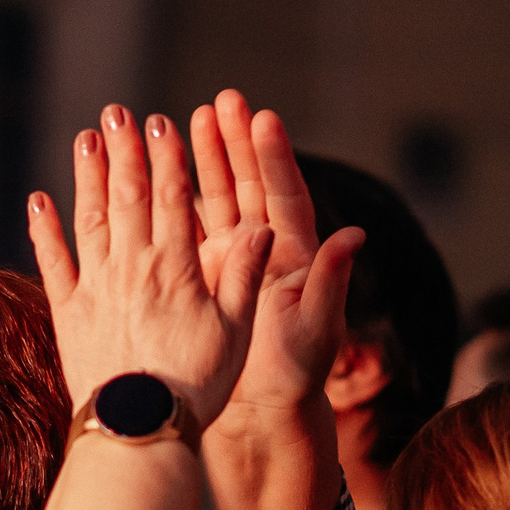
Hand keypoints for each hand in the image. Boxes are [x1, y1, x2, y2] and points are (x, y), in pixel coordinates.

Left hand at [29, 105, 270, 425]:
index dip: (167, 158)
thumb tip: (263, 228)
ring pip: (89, 219)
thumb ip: (245, 277)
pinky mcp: (66, 311)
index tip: (162, 123)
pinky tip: (37, 199)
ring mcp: (95, 287)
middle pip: (127, 197)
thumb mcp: (236, 332)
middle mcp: (132, 269)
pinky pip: (51, 262)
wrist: (139, 430)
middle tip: (117, 112)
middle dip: (124, 151)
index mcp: (176, 269)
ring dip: (86, 176)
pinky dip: (43, 229)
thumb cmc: (198, 387)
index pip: (173, 200)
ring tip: (85, 139)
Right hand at [188, 94, 364, 427]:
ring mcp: (232, 258)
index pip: (283, 195)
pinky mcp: (203, 273)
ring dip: (204, 158)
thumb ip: (331, 281)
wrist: (260, 411)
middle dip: (236, 141)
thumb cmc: (296, 375)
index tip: (263, 119)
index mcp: (295, 255)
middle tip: (223, 99)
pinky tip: (154, 169)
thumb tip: (354, 235)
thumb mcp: (316, 330)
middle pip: (248, 183)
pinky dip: (173, 197)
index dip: (273, 158)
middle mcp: (263, 248)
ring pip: (216, 197)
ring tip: (188, 117)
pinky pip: (187, 226)